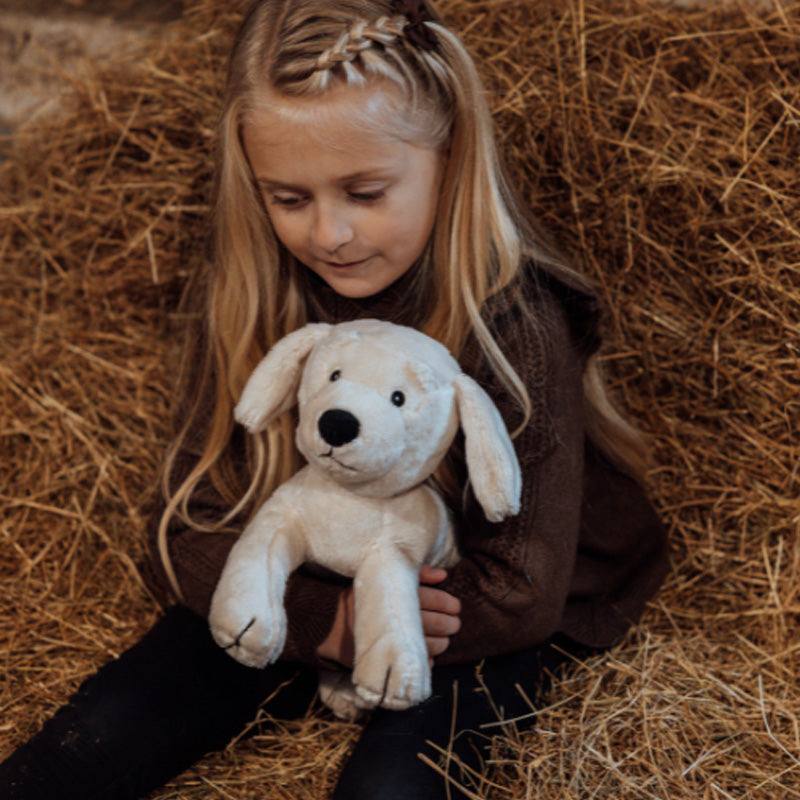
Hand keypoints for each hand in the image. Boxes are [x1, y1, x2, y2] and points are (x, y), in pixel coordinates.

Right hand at [316, 564, 461, 667]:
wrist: (329, 624)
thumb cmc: (361, 597)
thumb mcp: (383, 577)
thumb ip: (415, 573)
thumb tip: (443, 575)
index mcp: (396, 595)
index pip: (432, 599)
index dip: (448, 603)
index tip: (456, 606)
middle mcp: (396, 618)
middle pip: (434, 623)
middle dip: (450, 624)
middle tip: (455, 624)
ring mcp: (392, 641)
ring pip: (428, 645)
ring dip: (442, 643)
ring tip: (446, 640)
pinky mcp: (386, 659)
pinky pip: (414, 662)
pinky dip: (426, 660)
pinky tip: (428, 656)